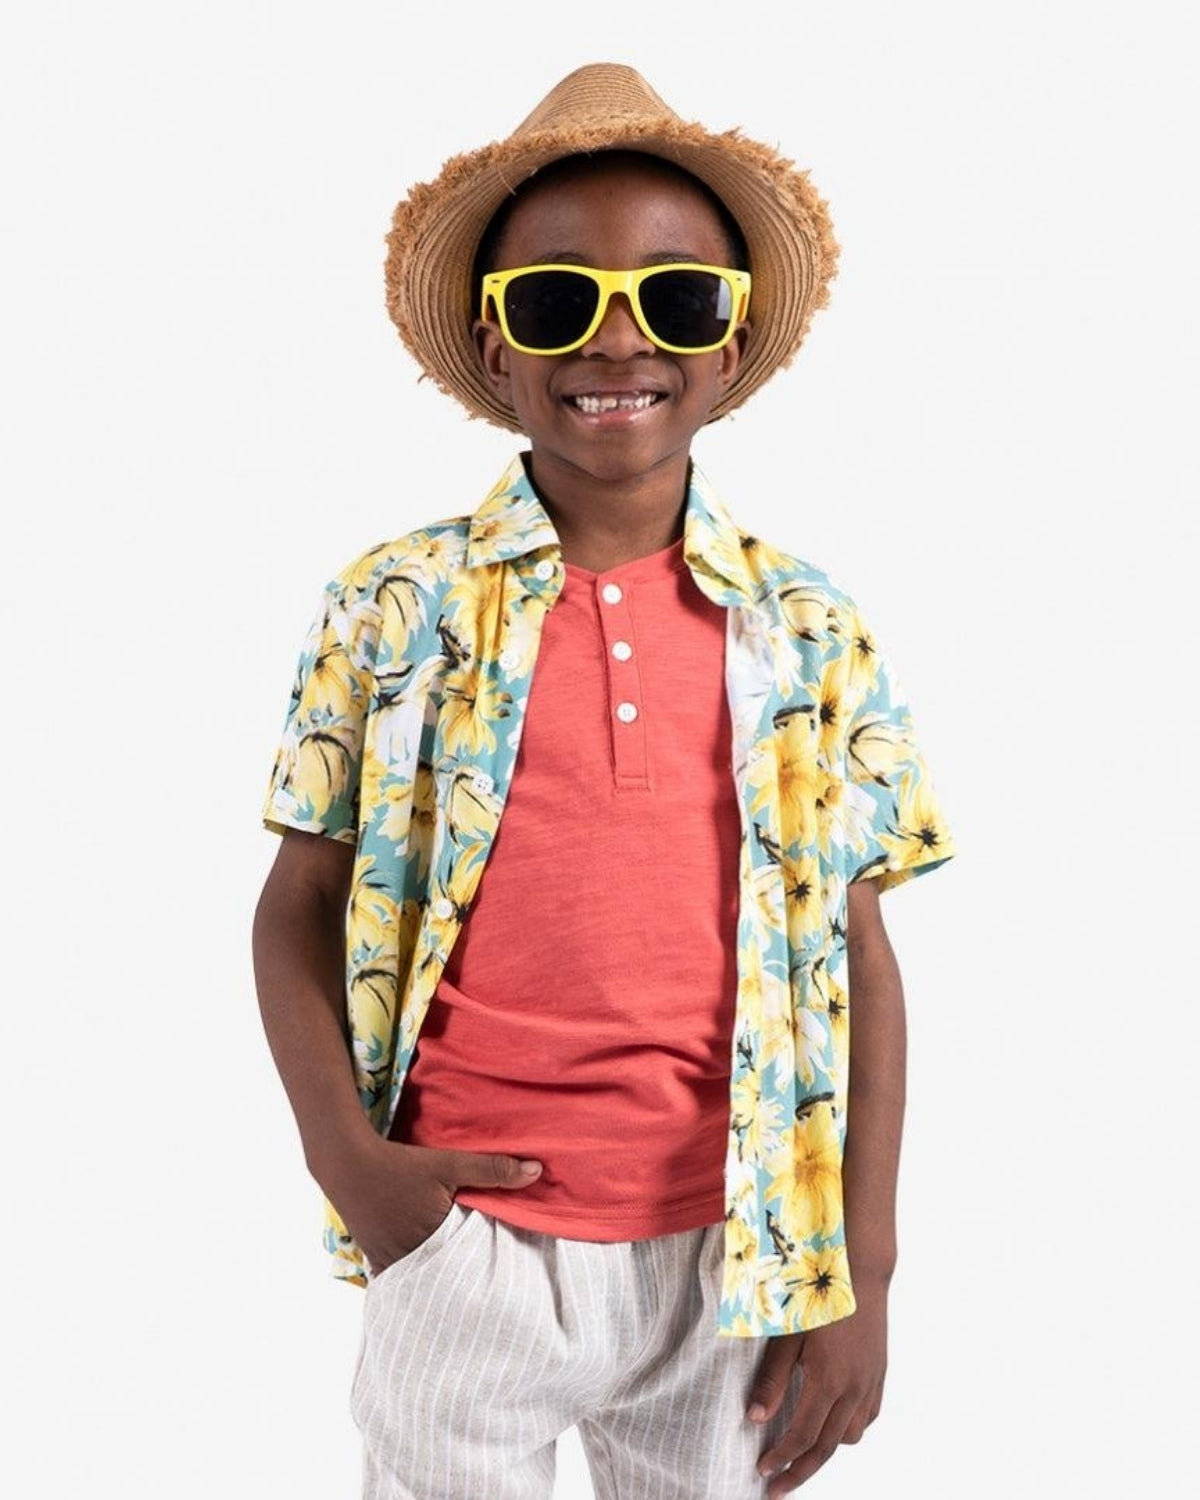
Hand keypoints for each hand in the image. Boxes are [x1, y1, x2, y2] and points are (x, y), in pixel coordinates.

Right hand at [310, 1134, 544, 1275]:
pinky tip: (429, 1266)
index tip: (506, 1274)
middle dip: (465, 1277)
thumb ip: (492, 1169)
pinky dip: (417, 1271)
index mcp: (433, 1244)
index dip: (487, 1267)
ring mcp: (390, 1263)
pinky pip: (403, 1273)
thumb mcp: (449, 1164)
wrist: (347, 1163)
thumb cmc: (400, 1164)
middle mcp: (410, 1262)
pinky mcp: (377, 1258)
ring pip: (425, 1277)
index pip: (470, 1266)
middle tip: (489, 1281)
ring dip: (441, 1274)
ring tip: (463, 1276)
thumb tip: (537, 1171)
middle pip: (447, 1276)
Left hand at [747, 1276, 887, 1495]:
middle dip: (799, 1472)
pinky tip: (832, 1422)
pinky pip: (867, 1417)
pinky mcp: (879, 1375)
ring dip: (825, 1448)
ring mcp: (871, 1383)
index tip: (762, 1472)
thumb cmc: (815, 1296)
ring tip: (801, 1449)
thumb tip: (755, 1418)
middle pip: (826, 1447)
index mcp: (828, 1380)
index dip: (781, 1458)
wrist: (861, 1270)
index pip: (802, 1435)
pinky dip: (848, 1428)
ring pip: (850, 1436)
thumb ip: (773, 1379)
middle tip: (776, 1489)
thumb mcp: (788, 1334)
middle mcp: (854, 1389)